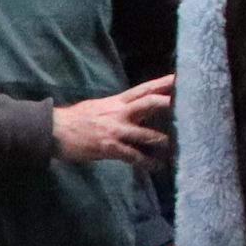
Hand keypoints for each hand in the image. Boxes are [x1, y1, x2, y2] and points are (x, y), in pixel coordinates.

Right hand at [52, 77, 173, 166]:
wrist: (53, 131)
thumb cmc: (75, 120)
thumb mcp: (98, 107)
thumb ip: (117, 108)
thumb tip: (131, 109)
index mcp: (116, 102)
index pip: (144, 89)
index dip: (163, 83)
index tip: (181, 78)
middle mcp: (119, 112)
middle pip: (150, 103)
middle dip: (170, 104)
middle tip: (191, 107)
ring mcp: (115, 130)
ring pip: (147, 134)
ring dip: (163, 142)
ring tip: (177, 148)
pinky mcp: (110, 147)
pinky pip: (134, 156)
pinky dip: (147, 162)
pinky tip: (156, 167)